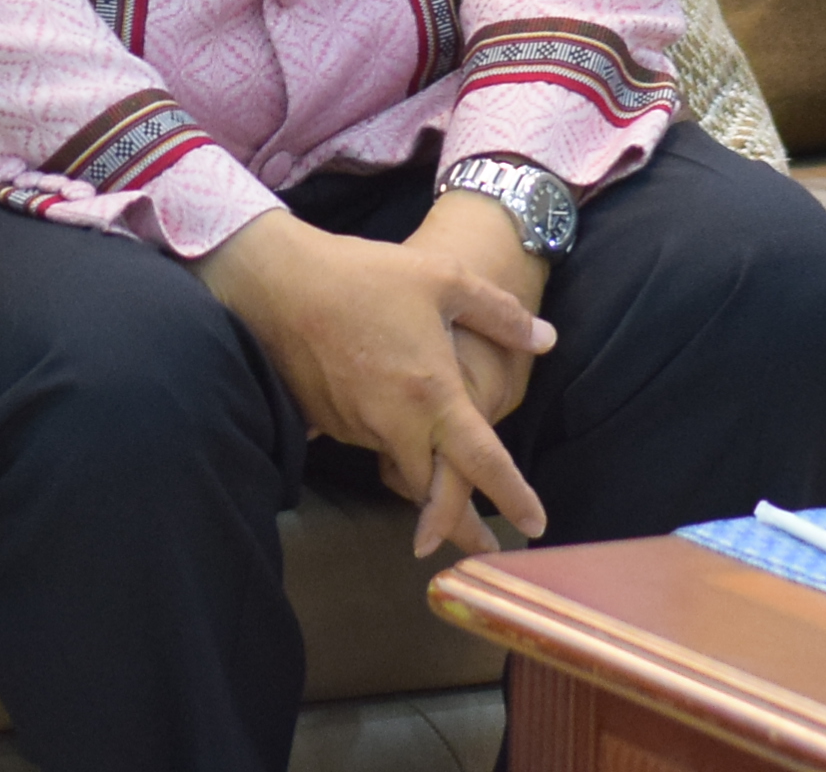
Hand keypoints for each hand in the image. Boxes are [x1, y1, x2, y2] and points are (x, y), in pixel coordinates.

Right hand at [198, 209, 554, 560]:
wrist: (279, 282)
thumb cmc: (367, 275)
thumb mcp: (445, 279)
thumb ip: (500, 314)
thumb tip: (547, 338)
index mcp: (433, 393)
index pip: (483, 462)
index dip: (514, 497)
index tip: (535, 526)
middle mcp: (395, 423)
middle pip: (435, 494)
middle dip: (460, 528)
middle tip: (485, 548)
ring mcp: (357, 428)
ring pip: (398, 470)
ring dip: (420, 484)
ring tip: (441, 492)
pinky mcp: (326, 424)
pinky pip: (366, 446)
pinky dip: (385, 448)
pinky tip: (391, 428)